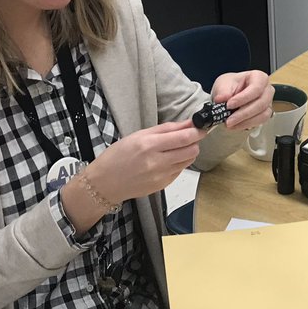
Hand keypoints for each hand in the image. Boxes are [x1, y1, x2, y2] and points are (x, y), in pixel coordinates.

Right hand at [82, 120, 210, 205]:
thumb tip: (188, 123)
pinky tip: (166, 160)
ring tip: (175, 148)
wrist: (105, 183)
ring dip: (187, 152)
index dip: (197, 131)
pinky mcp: (163, 185)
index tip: (202, 126)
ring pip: (188, 161)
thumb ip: (166, 129)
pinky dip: (178, 163)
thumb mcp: (139, 135)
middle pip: (191, 150)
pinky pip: (179, 171)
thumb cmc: (118, 156)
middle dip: (194, 142)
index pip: (184, 138)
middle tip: (189, 137)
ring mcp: (161, 176)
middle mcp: (157, 162)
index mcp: (149, 145)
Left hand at [211, 70, 273, 130]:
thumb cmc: (231, 85)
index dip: (243, 98)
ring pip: (262, 115)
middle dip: (243, 113)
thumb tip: (221, 99)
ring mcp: (268, 103)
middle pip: (261, 103)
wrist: (230, 93)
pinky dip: (247, 125)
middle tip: (229, 120)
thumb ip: (223, 92)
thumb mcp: (223, 84)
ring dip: (246, 121)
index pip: (256, 88)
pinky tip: (236, 125)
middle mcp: (267, 90)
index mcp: (259, 77)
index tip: (229, 104)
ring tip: (230, 124)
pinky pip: (260, 122)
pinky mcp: (265, 114)